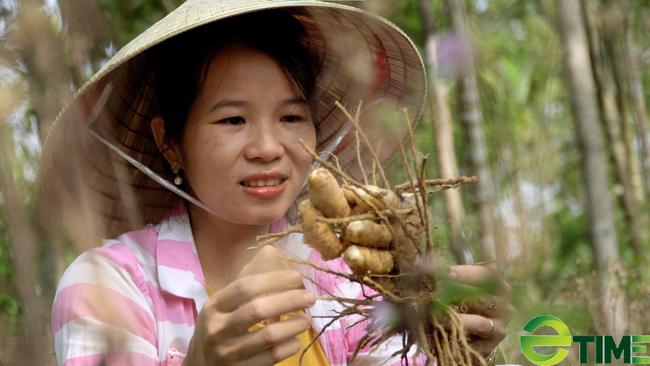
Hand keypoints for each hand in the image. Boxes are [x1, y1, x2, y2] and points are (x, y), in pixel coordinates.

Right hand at [183, 246, 315, 365]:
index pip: (245, 287)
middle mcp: (217, 329)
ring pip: (268, 336)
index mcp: (213, 306)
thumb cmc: (219, 327)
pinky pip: (271, 357)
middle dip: (289, 300)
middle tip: (309, 297)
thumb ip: (249, 277)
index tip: (296, 277)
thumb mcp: (225, 303)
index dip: (273, 279)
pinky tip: (295, 340)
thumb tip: (270, 251)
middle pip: (258, 309)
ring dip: (293, 325)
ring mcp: (227, 353)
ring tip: (307, 319)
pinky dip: (288, 346)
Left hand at [437, 265, 514, 359]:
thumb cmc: (465, 304)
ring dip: (457, 320)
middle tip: (438, 294)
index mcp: (499, 287)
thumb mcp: (461, 289)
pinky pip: (471, 343)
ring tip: (437, 318)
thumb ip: (449, 279)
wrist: (473, 335)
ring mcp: (499, 328)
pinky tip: (436, 335)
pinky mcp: (489, 347)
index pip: (485, 276)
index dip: (465, 274)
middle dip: (458, 296)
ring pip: (480, 323)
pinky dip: (453, 338)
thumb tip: (427, 266)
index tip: (446, 273)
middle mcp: (504, 307)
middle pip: (484, 299)